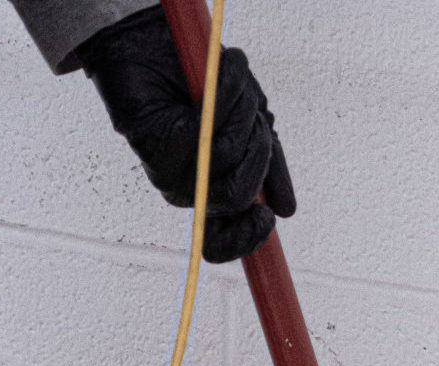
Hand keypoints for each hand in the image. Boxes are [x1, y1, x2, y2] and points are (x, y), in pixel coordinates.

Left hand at [76, 8, 294, 263]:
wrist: (159, 47)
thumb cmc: (208, 88)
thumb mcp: (254, 126)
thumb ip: (270, 166)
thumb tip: (286, 211)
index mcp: (212, 198)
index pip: (221, 245)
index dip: (246, 239)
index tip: (268, 217)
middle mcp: (188, 193)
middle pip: (235, 198)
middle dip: (258, 153)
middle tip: (256, 119)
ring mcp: (167, 172)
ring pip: (221, 160)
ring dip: (240, 115)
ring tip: (234, 88)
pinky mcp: (152, 144)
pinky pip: (199, 132)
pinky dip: (220, 96)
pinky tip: (219, 77)